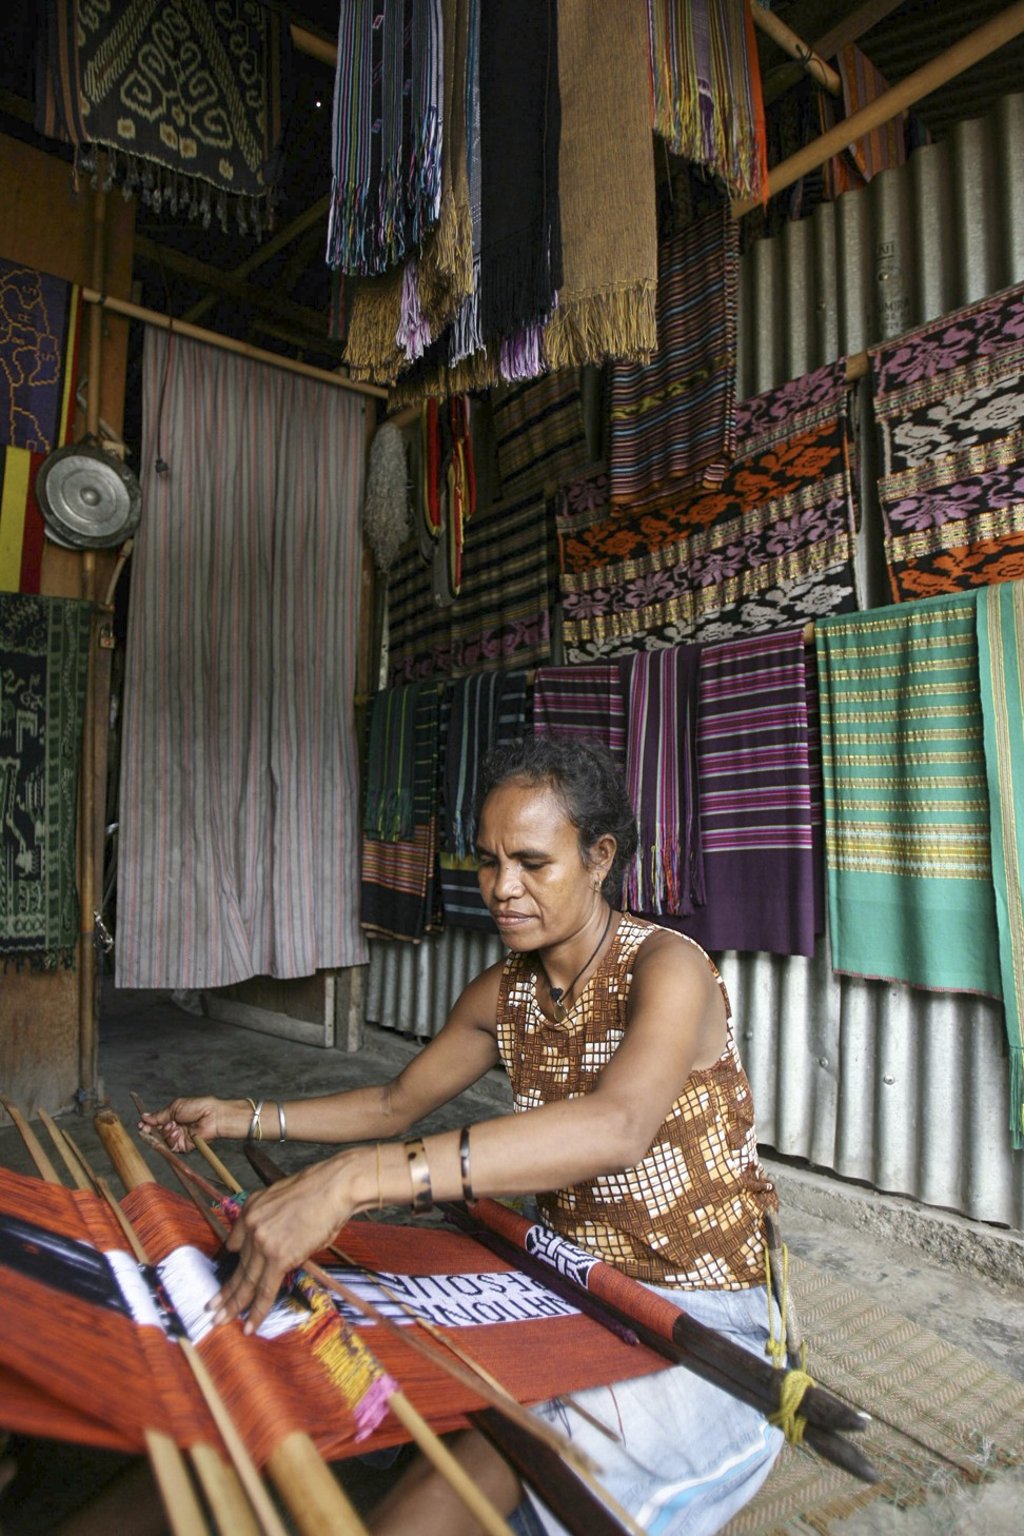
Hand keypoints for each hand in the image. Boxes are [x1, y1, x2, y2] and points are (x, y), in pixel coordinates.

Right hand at [139, 1095, 235, 1151]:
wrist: (212, 1116)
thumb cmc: (197, 1107)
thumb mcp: (175, 1108)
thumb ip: (159, 1115)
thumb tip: (144, 1117)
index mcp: (173, 1117)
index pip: (156, 1123)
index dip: (147, 1124)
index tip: (141, 1124)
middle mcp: (175, 1128)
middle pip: (157, 1133)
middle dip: (151, 1131)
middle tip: (145, 1129)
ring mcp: (179, 1138)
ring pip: (163, 1140)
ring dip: (165, 1132)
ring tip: (172, 1125)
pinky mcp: (184, 1147)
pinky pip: (172, 1147)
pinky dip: (171, 1139)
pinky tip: (176, 1132)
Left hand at [212, 1153, 361, 1333]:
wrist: (334, 1187)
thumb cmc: (318, 1191)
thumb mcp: (280, 1198)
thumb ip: (267, 1219)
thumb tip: (264, 1243)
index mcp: (250, 1210)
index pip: (235, 1244)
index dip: (231, 1264)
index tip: (226, 1279)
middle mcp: (252, 1226)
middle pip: (238, 1266)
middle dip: (225, 1292)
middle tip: (212, 1309)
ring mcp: (263, 1243)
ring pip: (247, 1282)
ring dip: (234, 1305)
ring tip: (220, 1321)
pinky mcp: (279, 1258)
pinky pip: (265, 1290)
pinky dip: (257, 1311)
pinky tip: (249, 1326)